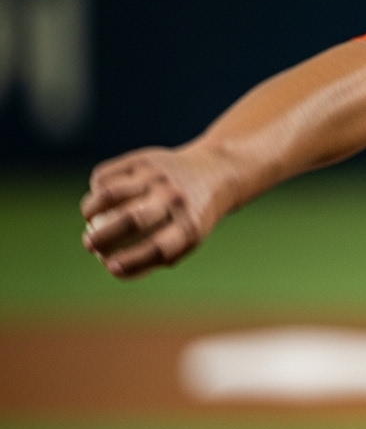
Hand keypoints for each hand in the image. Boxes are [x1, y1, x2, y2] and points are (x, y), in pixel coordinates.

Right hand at [81, 144, 237, 278]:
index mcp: (189, 225)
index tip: (110, 267)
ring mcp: (158, 176)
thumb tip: (114, 270)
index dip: (131, 261)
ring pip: (111, 193)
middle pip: (131, 219)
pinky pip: (107, 175)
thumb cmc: (193, 215)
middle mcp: (174, 199)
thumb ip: (156, 257)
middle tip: (88, 245)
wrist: (214, 172)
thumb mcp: (188, 239)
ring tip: (88, 220)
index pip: (157, 247)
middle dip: (103, 236)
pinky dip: (96, 189)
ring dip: (90, 209)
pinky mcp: (144, 159)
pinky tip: (97, 199)